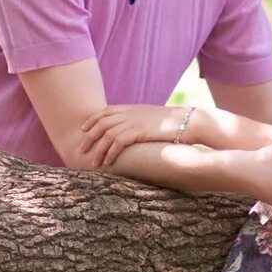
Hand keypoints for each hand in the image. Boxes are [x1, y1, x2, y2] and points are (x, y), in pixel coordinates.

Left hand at [74, 103, 188, 169]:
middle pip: (101, 123)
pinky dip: (110, 153)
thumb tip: (134, 132)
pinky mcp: (140, 131)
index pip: (105, 111)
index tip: (83, 129)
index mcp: (133, 108)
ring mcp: (135, 121)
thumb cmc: (175, 124)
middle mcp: (131, 113)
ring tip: (94, 163)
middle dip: (89, 137)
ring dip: (98, 149)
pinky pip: (118, 142)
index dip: (92, 119)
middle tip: (81, 150)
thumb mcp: (153, 119)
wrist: (190, 122)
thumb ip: (140, 122)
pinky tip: (108, 162)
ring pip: (107, 134)